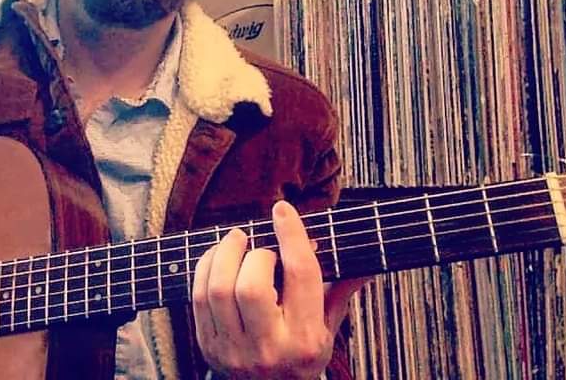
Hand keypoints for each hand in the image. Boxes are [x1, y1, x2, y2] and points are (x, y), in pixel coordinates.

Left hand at [192, 201, 366, 378]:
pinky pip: (198, 298)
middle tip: (259, 245)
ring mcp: (234, 350)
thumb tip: (367, 261)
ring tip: (235, 241)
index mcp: (306, 338)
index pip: (300, 277)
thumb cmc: (302, 354)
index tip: (283, 210)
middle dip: (255, 253)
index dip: (292, 236)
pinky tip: (217, 258)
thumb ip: (340, 290)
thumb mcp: (327, 328)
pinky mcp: (208, 346)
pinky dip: (205, 269)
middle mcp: (269, 347)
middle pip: (252, 285)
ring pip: (219, 289)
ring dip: (224, 254)